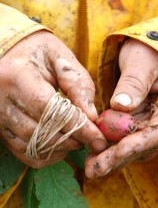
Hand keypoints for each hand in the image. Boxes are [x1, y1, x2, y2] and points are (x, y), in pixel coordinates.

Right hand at [0, 31, 106, 167]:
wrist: (9, 54)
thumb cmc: (39, 53)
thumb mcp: (61, 60)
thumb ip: (78, 86)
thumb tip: (92, 118)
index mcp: (18, 76)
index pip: (52, 111)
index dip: (78, 127)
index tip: (99, 138)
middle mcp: (1, 99)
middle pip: (42, 132)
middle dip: (72, 139)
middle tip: (91, 137)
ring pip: (33, 145)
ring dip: (61, 148)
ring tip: (77, 138)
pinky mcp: (0, 127)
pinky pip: (24, 152)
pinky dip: (46, 154)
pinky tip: (60, 144)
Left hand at [85, 39, 157, 177]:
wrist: (153, 50)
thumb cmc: (152, 49)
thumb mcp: (143, 59)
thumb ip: (134, 81)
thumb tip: (121, 106)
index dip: (139, 143)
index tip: (118, 153)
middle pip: (147, 144)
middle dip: (120, 158)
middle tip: (95, 169)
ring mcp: (155, 122)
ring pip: (136, 146)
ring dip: (113, 157)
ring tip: (90, 166)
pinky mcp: (141, 123)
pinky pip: (127, 138)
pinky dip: (112, 146)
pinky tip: (94, 152)